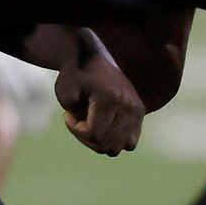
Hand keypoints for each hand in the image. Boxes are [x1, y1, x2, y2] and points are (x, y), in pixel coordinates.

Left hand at [56, 32, 142, 155]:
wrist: (91, 57)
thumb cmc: (75, 75)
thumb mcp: (65, 95)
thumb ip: (77, 122)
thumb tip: (100, 142)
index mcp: (111, 98)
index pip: (94, 134)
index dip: (75, 130)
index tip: (66, 115)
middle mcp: (129, 105)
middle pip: (107, 144)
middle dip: (86, 138)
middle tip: (76, 120)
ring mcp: (137, 110)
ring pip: (118, 147)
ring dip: (99, 141)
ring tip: (88, 124)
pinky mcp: (140, 113)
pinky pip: (130, 143)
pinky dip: (114, 140)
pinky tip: (101, 126)